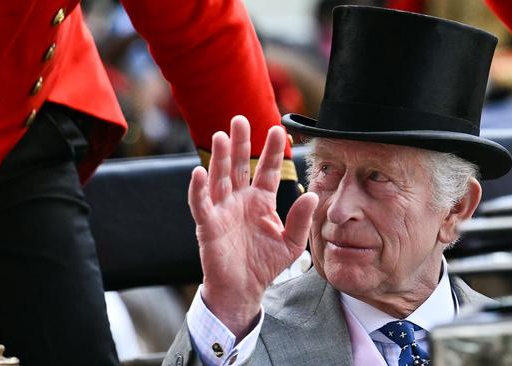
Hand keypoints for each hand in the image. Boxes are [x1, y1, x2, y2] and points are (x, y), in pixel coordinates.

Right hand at [188, 115, 317, 339]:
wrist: (244, 289)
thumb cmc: (265, 265)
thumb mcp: (291, 242)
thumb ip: (301, 219)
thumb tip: (313, 195)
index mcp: (260, 201)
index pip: (265, 170)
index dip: (271, 151)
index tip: (278, 129)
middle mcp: (240, 201)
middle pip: (238, 166)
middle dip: (240, 143)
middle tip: (240, 119)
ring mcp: (222, 211)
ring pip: (219, 178)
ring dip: (218, 158)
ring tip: (220, 136)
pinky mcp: (208, 225)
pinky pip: (201, 204)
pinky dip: (198, 189)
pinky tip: (198, 172)